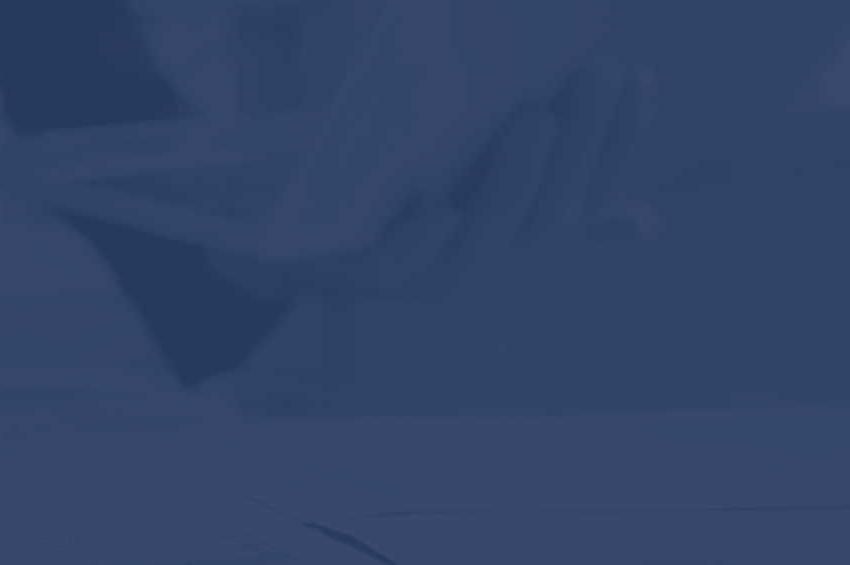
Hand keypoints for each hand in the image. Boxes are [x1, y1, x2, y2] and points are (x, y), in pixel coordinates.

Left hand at [208, 66, 654, 300]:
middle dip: (580, 143)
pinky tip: (444, 208)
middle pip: (548, 211)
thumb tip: (642, 218)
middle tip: (594, 76)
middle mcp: (490, 270)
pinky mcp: (369, 281)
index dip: (621, 142)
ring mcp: (432, 281)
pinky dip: (424, 239)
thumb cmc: (402, 208)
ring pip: (487, 237)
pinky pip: (401, 265)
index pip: (591, 195)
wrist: (303, 246)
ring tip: (536, 118)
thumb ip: (545, 191)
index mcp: (525, 244)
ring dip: (515, 178)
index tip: (641, 77)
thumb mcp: (478, 192)